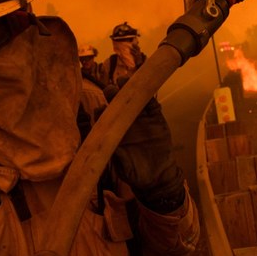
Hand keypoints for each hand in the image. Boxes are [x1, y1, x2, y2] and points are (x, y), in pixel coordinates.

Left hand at [106, 84, 185, 212]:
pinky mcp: (155, 118)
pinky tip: (146, 85)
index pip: (103, 116)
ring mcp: (140, 118)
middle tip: (111, 89)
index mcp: (113, 131)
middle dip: (112, 93)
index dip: (100, 111)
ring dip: (129, 87)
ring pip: (133, 98)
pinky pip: (152, 103)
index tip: (99, 109)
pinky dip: (149, 94)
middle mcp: (125, 121)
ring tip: (125, 79)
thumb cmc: (134, 172)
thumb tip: (104, 148)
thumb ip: (114, 156)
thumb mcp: (122, 166)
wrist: (157, 176)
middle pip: (116, 102)